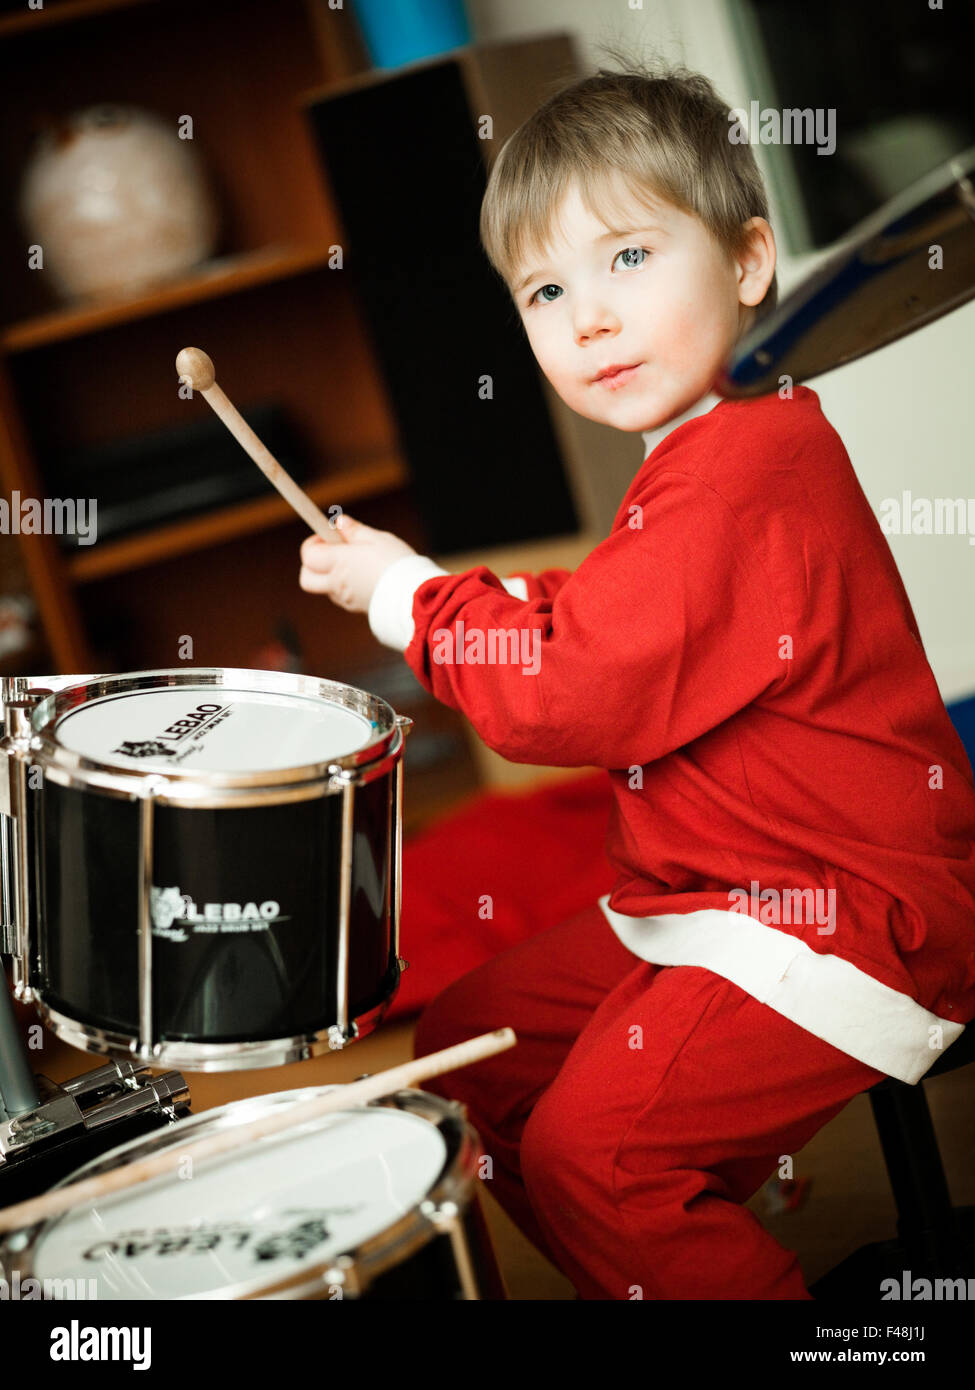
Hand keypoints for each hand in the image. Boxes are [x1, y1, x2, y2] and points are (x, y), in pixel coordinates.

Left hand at [299, 514, 416, 613]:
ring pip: (325, 587)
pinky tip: (366, 576)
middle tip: (332, 552)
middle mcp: (337, 584)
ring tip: (358, 563)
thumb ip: (355, 531)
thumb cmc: (398, 564)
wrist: (415, 597)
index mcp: (339, 563)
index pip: (308, 555)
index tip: (327, 536)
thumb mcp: (379, 539)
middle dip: (312, 565)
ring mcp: (346, 599)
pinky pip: (342, 596)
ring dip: (331, 574)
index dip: (313, 543)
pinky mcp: (357, 608)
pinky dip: (346, 585)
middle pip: (306, 579)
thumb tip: (339, 522)